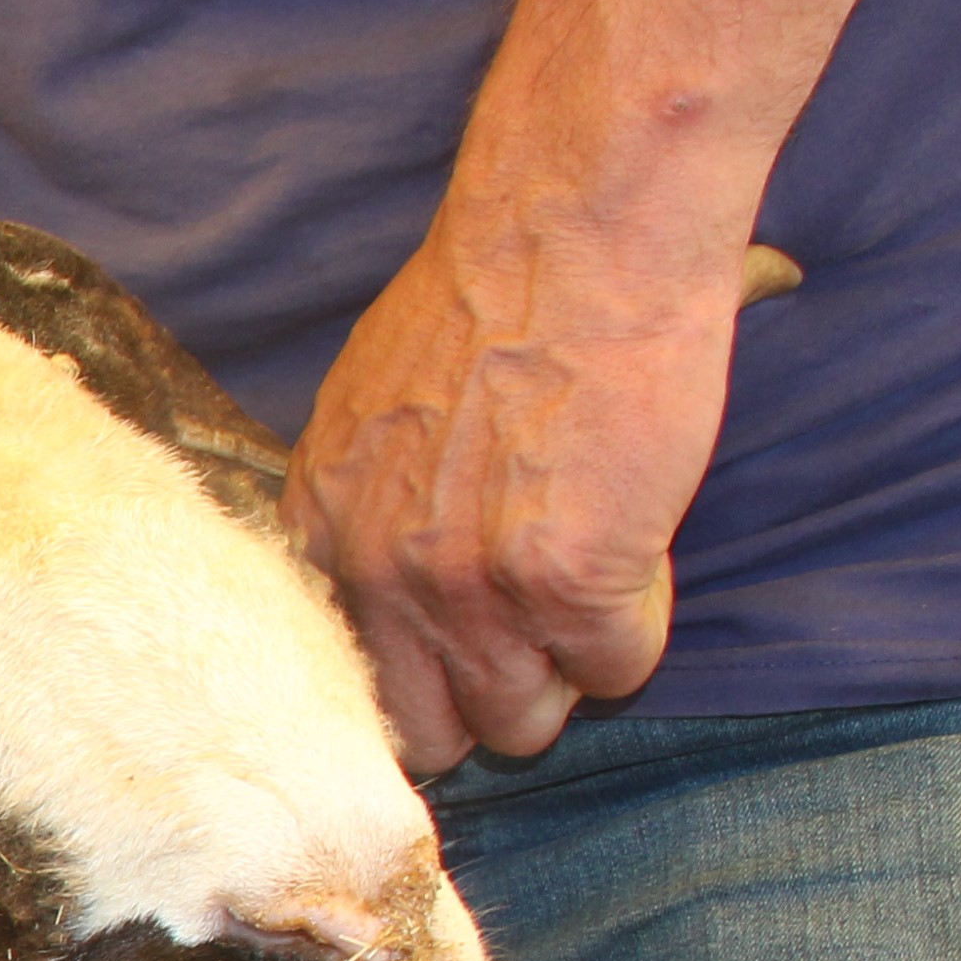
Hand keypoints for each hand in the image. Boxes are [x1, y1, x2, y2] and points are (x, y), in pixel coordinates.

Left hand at [285, 194, 746, 773]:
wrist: (577, 229)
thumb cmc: (499, 298)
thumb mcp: (374, 413)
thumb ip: (370, 512)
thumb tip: (394, 588)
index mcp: (322, 533)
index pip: (352, 687)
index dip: (421, 680)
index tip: (460, 659)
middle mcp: (378, 578)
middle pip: (435, 731)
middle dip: (494, 696)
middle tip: (542, 622)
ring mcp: (467, 590)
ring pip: (526, 721)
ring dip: (570, 666)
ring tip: (592, 574)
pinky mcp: (566, 583)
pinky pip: (616, 669)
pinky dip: (639, 625)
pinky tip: (636, 543)